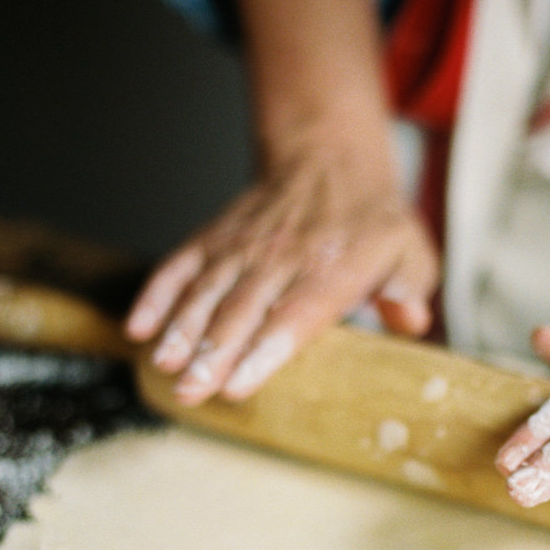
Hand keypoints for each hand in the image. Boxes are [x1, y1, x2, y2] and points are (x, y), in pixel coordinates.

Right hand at [125, 145, 438, 402]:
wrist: (328, 158)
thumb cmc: (371, 224)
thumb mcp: (411, 252)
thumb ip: (410, 290)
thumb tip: (409, 318)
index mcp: (332, 267)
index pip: (296, 314)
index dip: (266, 350)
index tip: (240, 383)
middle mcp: (282, 256)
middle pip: (243, 310)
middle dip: (214, 353)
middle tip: (193, 391)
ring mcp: (242, 246)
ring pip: (207, 291)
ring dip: (182, 329)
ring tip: (165, 366)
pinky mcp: (214, 238)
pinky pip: (180, 265)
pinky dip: (157, 294)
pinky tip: (139, 327)